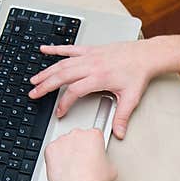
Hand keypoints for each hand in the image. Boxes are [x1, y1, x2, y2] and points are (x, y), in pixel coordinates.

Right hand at [29, 40, 154, 138]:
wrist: (146, 55)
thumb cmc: (138, 73)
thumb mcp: (131, 98)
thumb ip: (122, 117)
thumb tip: (118, 132)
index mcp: (99, 77)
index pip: (75, 91)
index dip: (64, 103)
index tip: (59, 112)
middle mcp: (91, 65)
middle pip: (62, 76)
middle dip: (46, 86)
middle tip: (33, 94)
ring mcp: (90, 56)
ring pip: (62, 63)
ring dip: (46, 71)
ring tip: (34, 79)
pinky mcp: (91, 49)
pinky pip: (69, 48)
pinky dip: (55, 49)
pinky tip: (44, 50)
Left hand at [44, 129, 116, 180]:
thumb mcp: (111, 168)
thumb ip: (104, 159)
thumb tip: (102, 162)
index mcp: (94, 135)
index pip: (93, 134)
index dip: (93, 146)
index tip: (92, 153)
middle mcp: (77, 134)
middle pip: (77, 137)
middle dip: (79, 148)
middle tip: (82, 162)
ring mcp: (62, 141)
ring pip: (63, 144)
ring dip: (66, 153)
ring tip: (71, 168)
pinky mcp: (50, 150)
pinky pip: (51, 152)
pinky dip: (55, 159)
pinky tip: (62, 169)